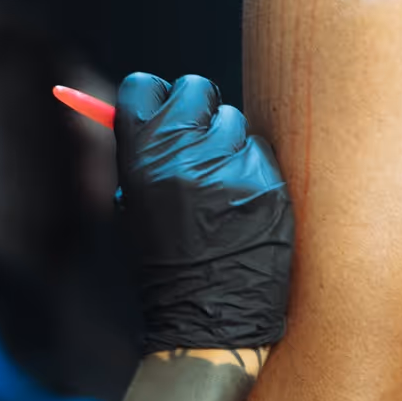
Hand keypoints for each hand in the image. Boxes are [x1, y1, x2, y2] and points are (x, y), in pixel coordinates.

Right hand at [115, 71, 292, 352]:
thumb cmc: (166, 261)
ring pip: (233, 120)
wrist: (208, 314)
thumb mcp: (135, 206)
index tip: (163, 110)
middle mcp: (182, 155)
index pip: (144, 86)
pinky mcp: (266, 182)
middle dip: (197, 110)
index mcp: (139, 158)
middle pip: (194, 88)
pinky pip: (260, 153)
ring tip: (220, 188)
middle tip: (197, 140)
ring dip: (228, 144)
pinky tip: (242, 206)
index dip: (155, 96)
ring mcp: (227, 166)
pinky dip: (253, 173)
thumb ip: (144, 153)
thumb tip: (154, 106)